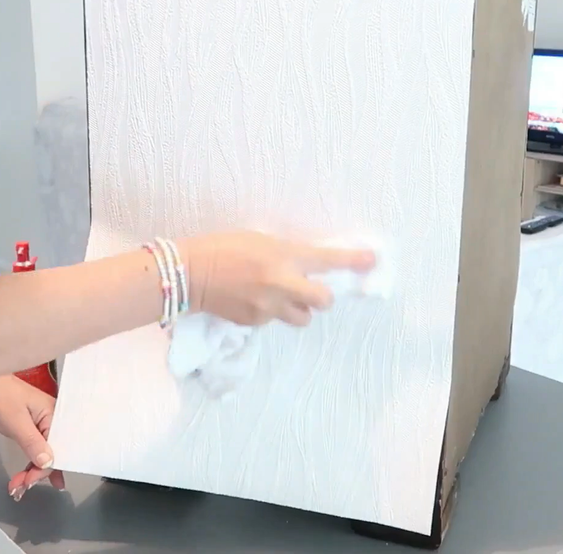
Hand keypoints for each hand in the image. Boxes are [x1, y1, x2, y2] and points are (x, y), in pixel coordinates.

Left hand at [0, 375, 65, 500]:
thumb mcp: (14, 422)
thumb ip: (33, 443)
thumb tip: (49, 464)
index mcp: (54, 415)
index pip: (58, 448)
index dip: (46, 468)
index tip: (29, 483)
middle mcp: (51, 419)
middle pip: (53, 452)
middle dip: (39, 473)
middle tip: (20, 489)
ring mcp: (39, 423)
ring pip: (42, 452)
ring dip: (32, 471)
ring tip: (17, 487)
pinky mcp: (28, 426)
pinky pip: (34, 448)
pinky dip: (28, 462)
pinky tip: (23, 475)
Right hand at [179, 231, 374, 326]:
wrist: (189, 272)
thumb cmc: (223, 247)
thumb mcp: (261, 240)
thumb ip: (287, 254)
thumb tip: (308, 265)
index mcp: (284, 256)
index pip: (327, 260)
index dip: (354, 260)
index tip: (372, 260)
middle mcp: (282, 284)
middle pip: (324, 301)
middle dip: (322, 298)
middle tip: (311, 290)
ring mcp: (269, 307)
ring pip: (302, 318)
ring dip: (298, 308)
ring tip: (278, 296)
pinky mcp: (255, 322)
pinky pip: (275, 321)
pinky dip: (271, 312)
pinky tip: (252, 300)